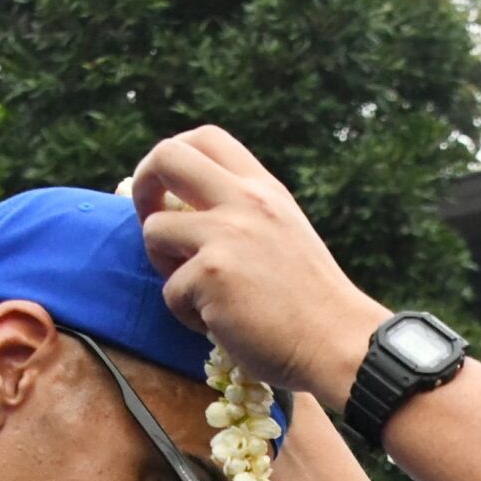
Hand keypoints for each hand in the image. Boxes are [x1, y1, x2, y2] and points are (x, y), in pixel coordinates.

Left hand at [132, 126, 389, 403]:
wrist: (338, 342)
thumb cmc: (311, 303)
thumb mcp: (284, 234)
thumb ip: (243, 216)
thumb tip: (182, 212)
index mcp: (263, 189)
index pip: (205, 138)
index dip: (172, 158)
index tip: (167, 189)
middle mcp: (244, 201)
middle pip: (166, 157)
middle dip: (142, 186)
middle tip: (150, 221)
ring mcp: (226, 235)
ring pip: (154, 230)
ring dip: (164, 266)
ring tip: (202, 295)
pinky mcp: (211, 275)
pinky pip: (171, 291)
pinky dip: (189, 316)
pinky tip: (224, 325)